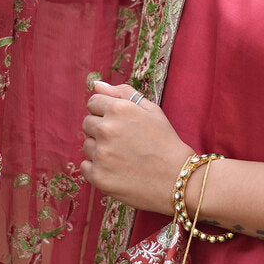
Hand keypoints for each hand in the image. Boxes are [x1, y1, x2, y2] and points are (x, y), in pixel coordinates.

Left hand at [80, 81, 192, 213]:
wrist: (178, 179)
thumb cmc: (166, 142)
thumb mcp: (152, 110)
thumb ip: (123, 93)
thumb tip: (95, 84)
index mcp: (119, 109)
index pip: (93, 103)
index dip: (105, 112)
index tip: (119, 123)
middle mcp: (106, 129)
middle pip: (87, 124)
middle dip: (101, 130)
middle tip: (124, 142)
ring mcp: (101, 154)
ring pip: (87, 146)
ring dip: (100, 150)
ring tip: (124, 157)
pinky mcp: (98, 176)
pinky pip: (85, 167)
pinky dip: (98, 169)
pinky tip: (118, 171)